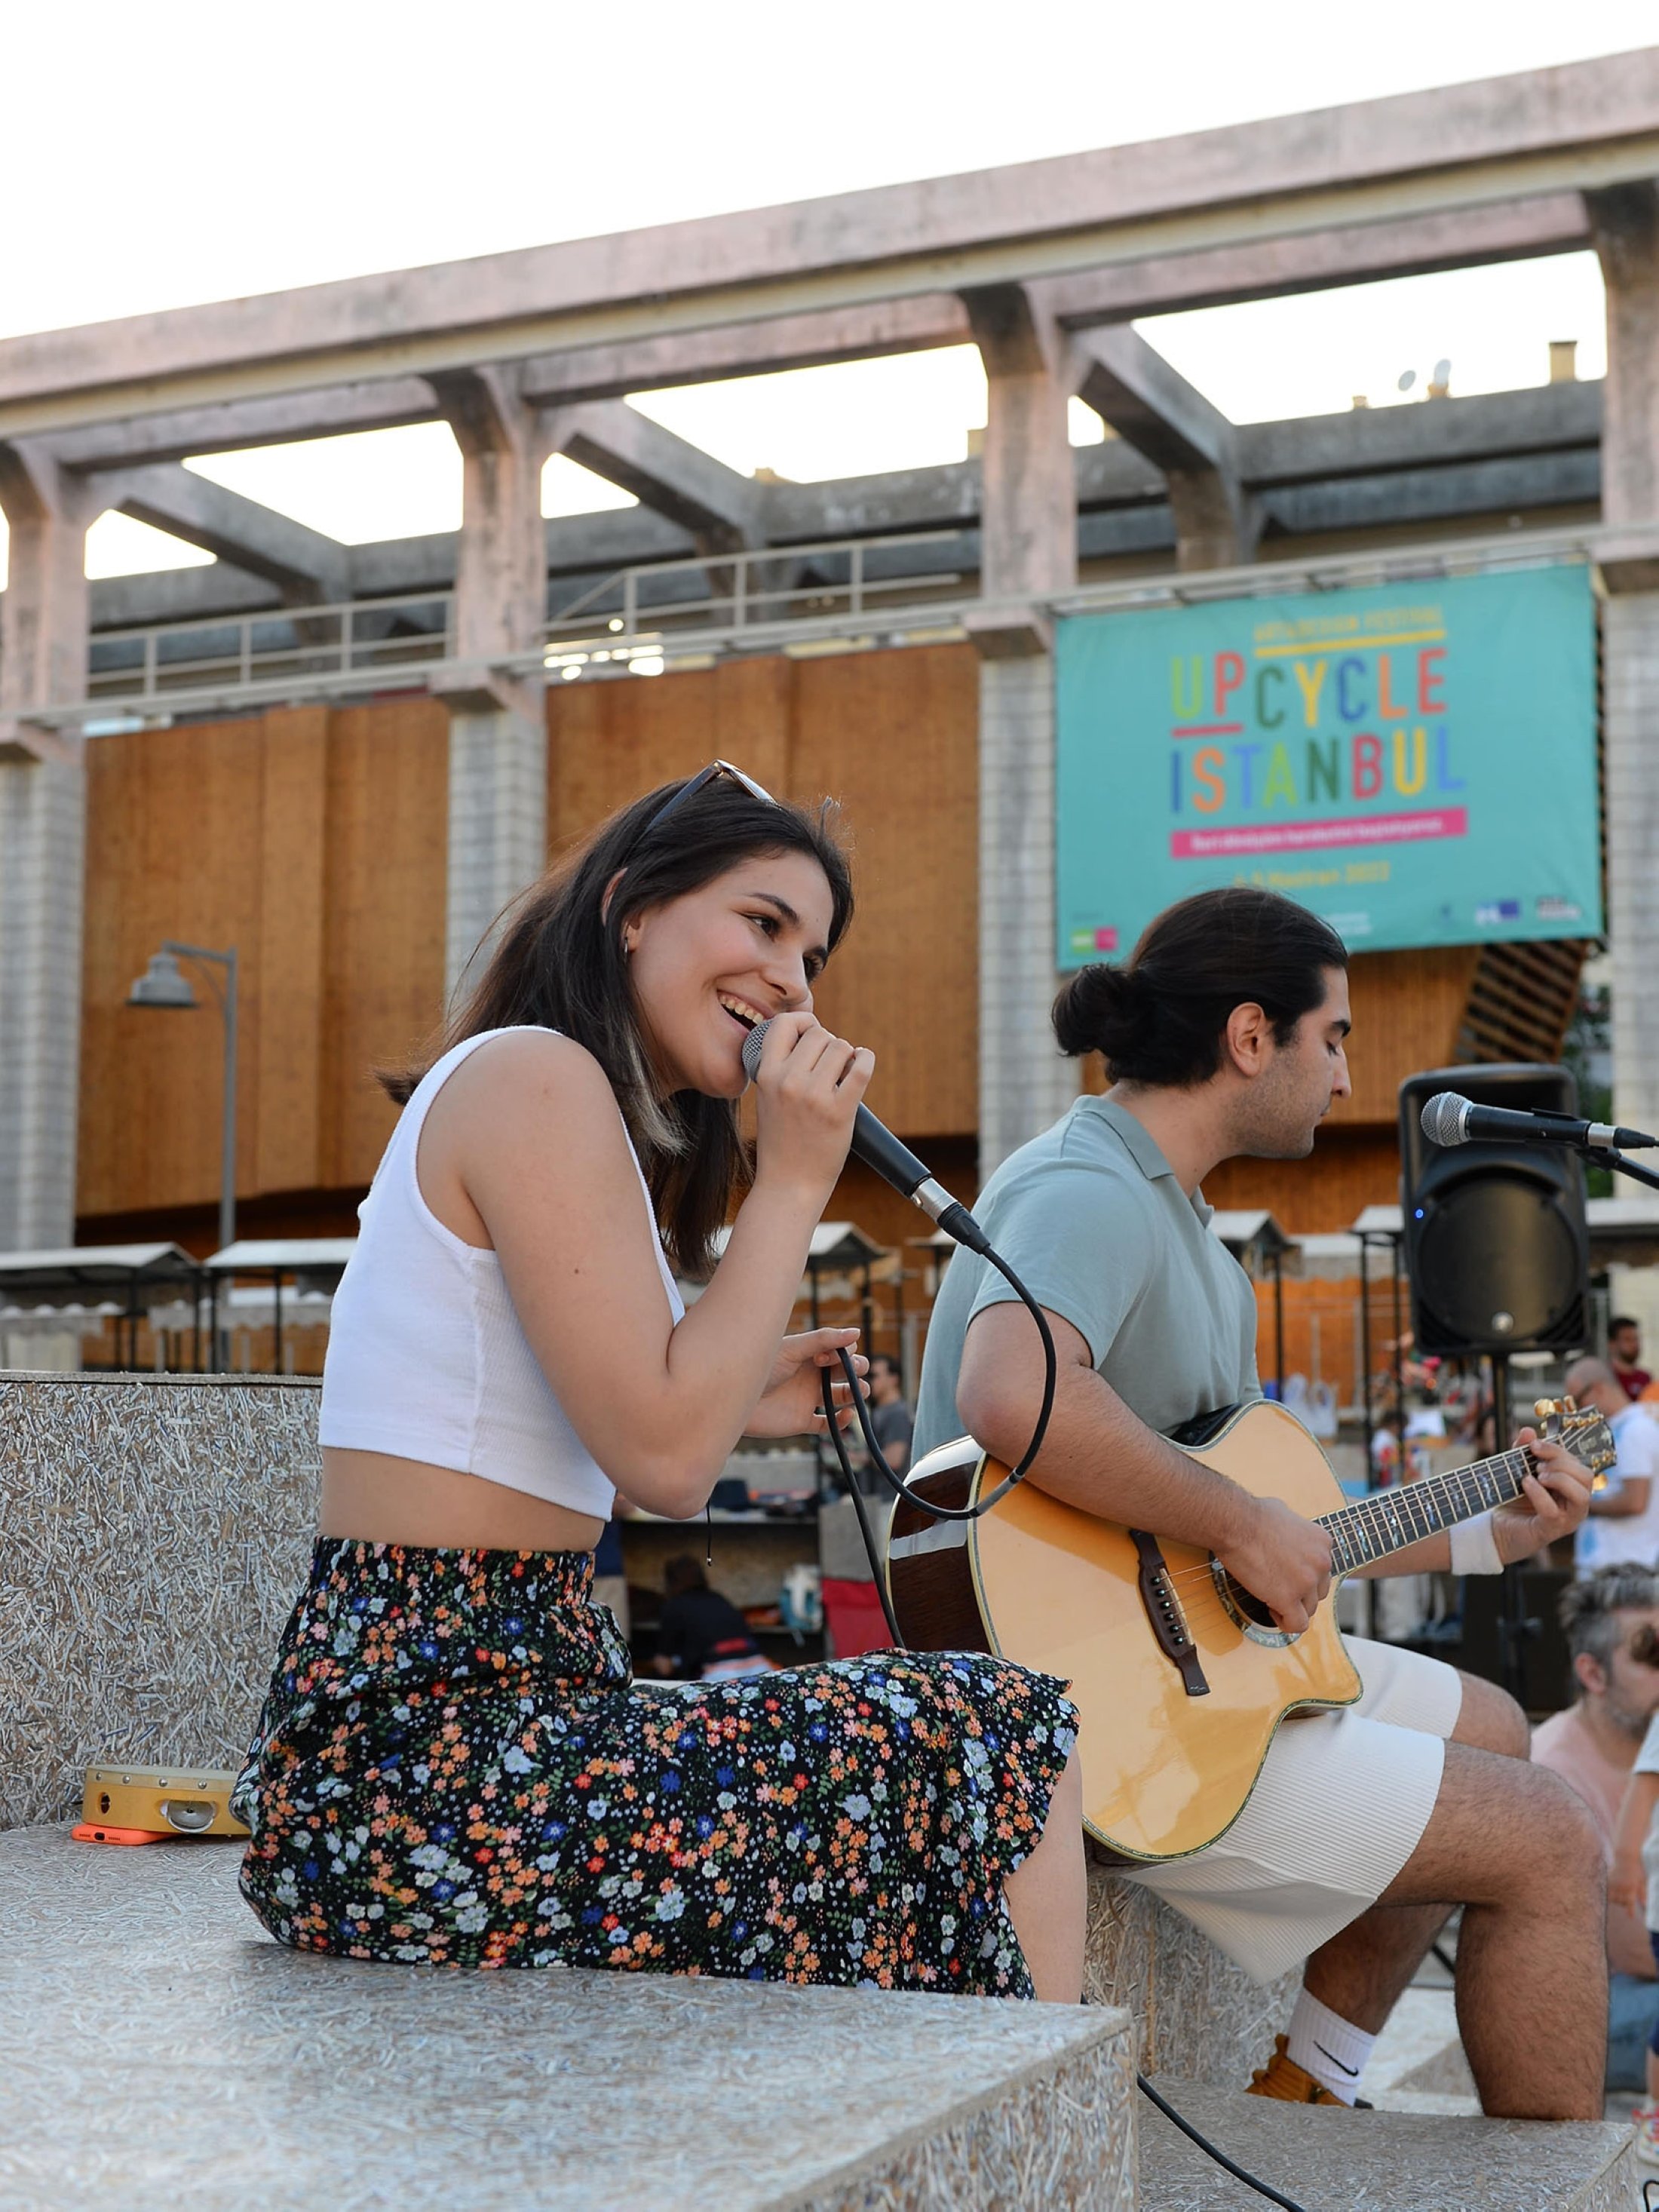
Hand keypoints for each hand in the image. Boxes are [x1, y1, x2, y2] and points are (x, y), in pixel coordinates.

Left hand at [745, 1327, 867, 1438]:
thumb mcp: (792, 1349)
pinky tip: (846, 1415)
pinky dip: (842, 1422)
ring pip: (843, 1397)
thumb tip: (857, 1333)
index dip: (844, 1353)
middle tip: (849, 1373)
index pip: (842, 1351)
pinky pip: (829, 1424)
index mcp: (811, 1355)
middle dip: (858, 1369)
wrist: (732, 1397)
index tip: (823, 1357)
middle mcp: (812, 1375)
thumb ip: (823, 1340)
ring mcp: (808, 1399)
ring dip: (857, 1393)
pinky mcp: (802, 1421)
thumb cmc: (759, 1367)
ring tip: (858, 1391)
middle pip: (848, 1372)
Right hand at [750, 1013, 873, 1204]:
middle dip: (829, 1044)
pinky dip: (866, 1060)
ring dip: (847, 1056)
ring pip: (841, 1046)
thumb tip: (812, 1035)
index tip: (811, 1033)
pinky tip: (862, 1065)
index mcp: (766, 1075)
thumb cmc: (781, 1143)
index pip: (783, 1023)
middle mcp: (788, 1081)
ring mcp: (814, 1096)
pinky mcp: (839, 1111)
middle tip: (830, 1066)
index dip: (802, 1022)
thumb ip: (781, 1068)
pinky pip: (861, 1067)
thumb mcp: (767, 1099)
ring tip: (843, 1074)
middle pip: (819, 1033)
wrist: (789, 1184)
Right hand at [1214, 1495, 1333, 1636]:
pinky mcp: (1288, 1598)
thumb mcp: (1287, 1515)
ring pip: (1309, 1610)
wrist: (1236, 1522)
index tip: (1285, 1574)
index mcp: (1323, 1542)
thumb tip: (1289, 1537)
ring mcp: (1307, 1581)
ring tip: (1271, 1598)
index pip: (1322, 1570)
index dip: (1302, 1575)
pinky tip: (1271, 1610)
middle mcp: (1321, 1562)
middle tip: (1277, 1587)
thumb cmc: (1252, 1514)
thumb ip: (1297, 1532)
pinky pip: (1297, 1624)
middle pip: (1319, 1591)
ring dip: (1291, 1607)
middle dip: (1300, 1593)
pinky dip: (1286, 1623)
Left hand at [1494, 1427, 1594, 1561]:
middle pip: (1586, 1477)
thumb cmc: (1513, 1498)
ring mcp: (1567, 1519)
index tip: (1534, 1445)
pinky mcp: (1551, 1530)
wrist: (1495, 1526)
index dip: (1558, 1450)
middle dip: (1562, 1463)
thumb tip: (1529, 1431)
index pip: (1578, 1464)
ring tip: (1537, 1475)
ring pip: (1581, 1496)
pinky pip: (1554, 1511)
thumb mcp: (1518, 1469)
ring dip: (1560, 1479)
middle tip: (1537, 1463)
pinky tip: (1526, 1484)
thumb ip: (1522, 1451)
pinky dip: (1539, 1494)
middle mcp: (1575, 1503)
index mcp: (1572, 1486)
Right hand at [1612, 1847, 1645, 1915]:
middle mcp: (1621, 1885)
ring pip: (1613, 1898)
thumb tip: (1644, 1905)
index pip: (1629, 1902)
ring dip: (1617, 1899)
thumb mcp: (1643, 1881)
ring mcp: (1613, 1882)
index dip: (1630, 1910)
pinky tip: (1613, 1893)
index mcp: (1630, 1886)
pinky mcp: (1608, 1880)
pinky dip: (1610, 1894)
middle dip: (1624, 1903)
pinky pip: (1607, 1892)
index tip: (1630, 1916)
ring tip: (1621, 1895)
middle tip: (1627, 1899)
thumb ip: (1643, 1893)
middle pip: (1621, 1901)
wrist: (1626, 1856)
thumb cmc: (1637, 1869)